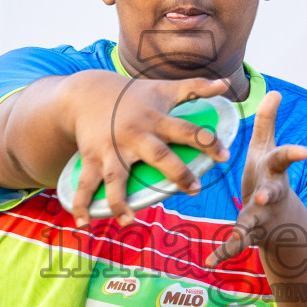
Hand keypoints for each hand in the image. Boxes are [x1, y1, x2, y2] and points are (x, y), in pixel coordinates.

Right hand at [66, 74, 231, 227]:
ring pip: (115, 177)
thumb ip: (195, 87)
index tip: (224, 156)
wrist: (86, 93)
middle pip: (157, 155)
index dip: (207, 141)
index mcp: (155, 120)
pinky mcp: (91, 159)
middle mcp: (134, 135)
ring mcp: (110, 149)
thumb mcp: (163, 88)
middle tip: (195, 190)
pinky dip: (81, 204)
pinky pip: (86, 185)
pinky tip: (83, 223)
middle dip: (177, 173)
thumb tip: (225, 83)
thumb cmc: (133, 95)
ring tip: (128, 221)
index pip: (186, 130)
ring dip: (119, 200)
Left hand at [205, 91, 306, 266]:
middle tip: (263, 196)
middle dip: (269, 195)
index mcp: (273, 172)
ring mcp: (260, 217)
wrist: (281, 220)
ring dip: (244, 230)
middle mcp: (270, 195)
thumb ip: (269, 122)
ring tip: (238, 237)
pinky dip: (223, 253)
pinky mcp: (248, 234)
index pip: (284, 160)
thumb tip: (274, 91)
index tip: (304, 151)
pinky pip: (235, 244)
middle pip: (272, 194)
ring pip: (252, 224)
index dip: (294, 154)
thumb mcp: (268, 150)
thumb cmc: (269, 176)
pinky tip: (209, 263)